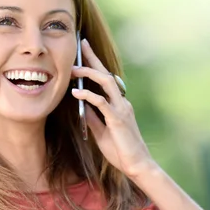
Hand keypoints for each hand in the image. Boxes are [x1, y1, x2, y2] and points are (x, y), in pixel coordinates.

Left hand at [71, 39, 154, 179]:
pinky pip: (101, 102)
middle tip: (81, 44)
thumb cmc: (120, 150)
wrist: (136, 165)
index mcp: (118, 104)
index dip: (95, 63)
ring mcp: (121, 109)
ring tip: (73, 70)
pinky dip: (88, 95)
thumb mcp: (101, 131)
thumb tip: (81, 104)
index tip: (84, 50)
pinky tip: (76, 93)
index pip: (106, 79)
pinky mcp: (117, 119)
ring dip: (89, 73)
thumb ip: (93, 117)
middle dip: (93, 58)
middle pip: (106, 74)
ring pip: (106, 83)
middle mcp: (121, 102)